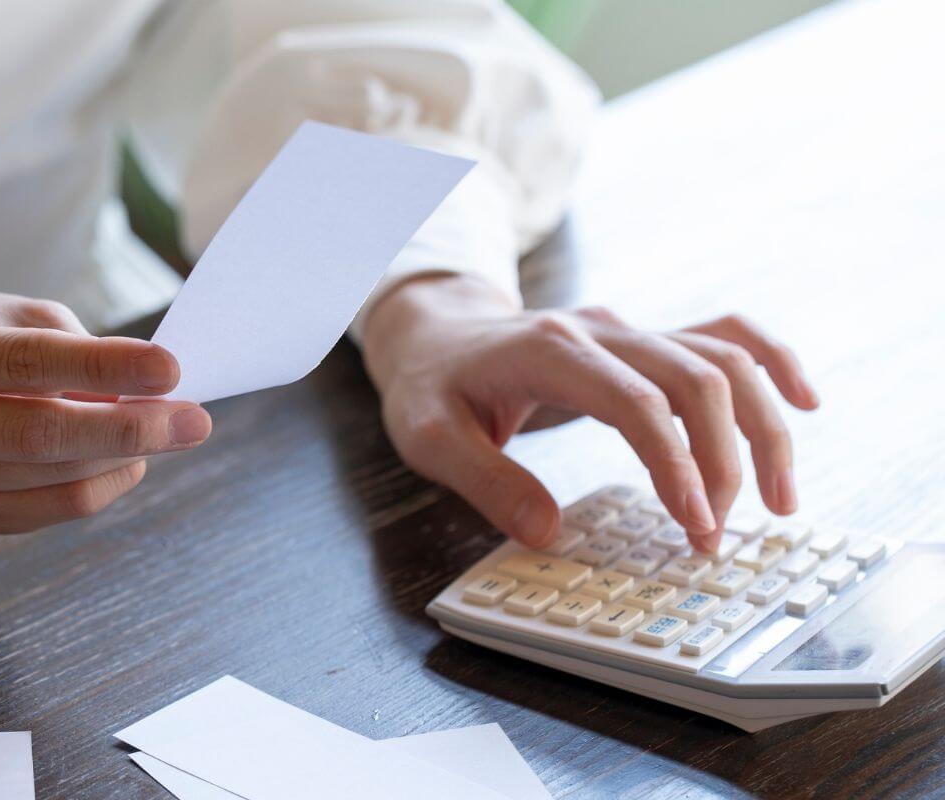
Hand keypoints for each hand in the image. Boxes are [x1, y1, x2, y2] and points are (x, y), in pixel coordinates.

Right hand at [0, 291, 211, 532]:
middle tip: (193, 421)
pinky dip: (107, 482)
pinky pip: (56, 510)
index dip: (102, 368)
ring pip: (53, 480)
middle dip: (126, 429)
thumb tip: (149, 391)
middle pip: (35, 435)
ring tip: (164, 426)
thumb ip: (75, 347)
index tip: (169, 369)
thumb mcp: (16, 315)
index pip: (22, 363)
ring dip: (125, 454)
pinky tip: (128, 457)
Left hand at [362, 276, 818, 553]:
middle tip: (719, 535)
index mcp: (548, 351)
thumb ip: (484, 480)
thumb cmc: (432, 386)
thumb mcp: (427, 437)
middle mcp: (600, 331)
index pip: (634, 402)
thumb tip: (549, 532)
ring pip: (722, 356)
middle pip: (695, 377)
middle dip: (725, 460)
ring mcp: (627, 330)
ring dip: (762, 424)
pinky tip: (803, 400)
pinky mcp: (642, 340)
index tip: (695, 525)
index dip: (675, 463)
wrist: (436, 332)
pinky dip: (769, 362)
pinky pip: (722, 334)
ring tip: (779, 498)